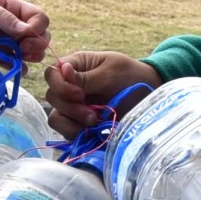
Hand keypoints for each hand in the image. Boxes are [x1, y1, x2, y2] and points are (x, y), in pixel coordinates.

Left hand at [0, 0, 49, 64]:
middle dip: (37, 45)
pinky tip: (12, 69)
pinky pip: (13, 65)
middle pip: (40, 37)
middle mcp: (13, 25)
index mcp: (13, 7)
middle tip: (24, 50)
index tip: (25, 36)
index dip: (37, 28)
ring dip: (31, 58)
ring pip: (30, 53)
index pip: (39, 18)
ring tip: (20, 59)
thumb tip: (26, 31)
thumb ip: (3, 18)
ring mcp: (5, 41)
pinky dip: (17, 69)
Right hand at [43, 50, 162, 134]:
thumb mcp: (111, 72)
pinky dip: (76, 133)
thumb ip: (86, 77)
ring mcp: (74, 106)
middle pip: (52, 97)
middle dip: (70, 108)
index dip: (60, 86)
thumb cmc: (131, 77)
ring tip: (95, 122)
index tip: (80, 95)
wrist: (148, 97)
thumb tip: (62, 70)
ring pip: (56, 116)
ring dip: (72, 123)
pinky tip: (93, 131)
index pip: (52, 74)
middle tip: (92, 114)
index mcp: (76, 66)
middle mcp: (70, 86)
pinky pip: (65, 131)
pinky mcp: (79, 123)